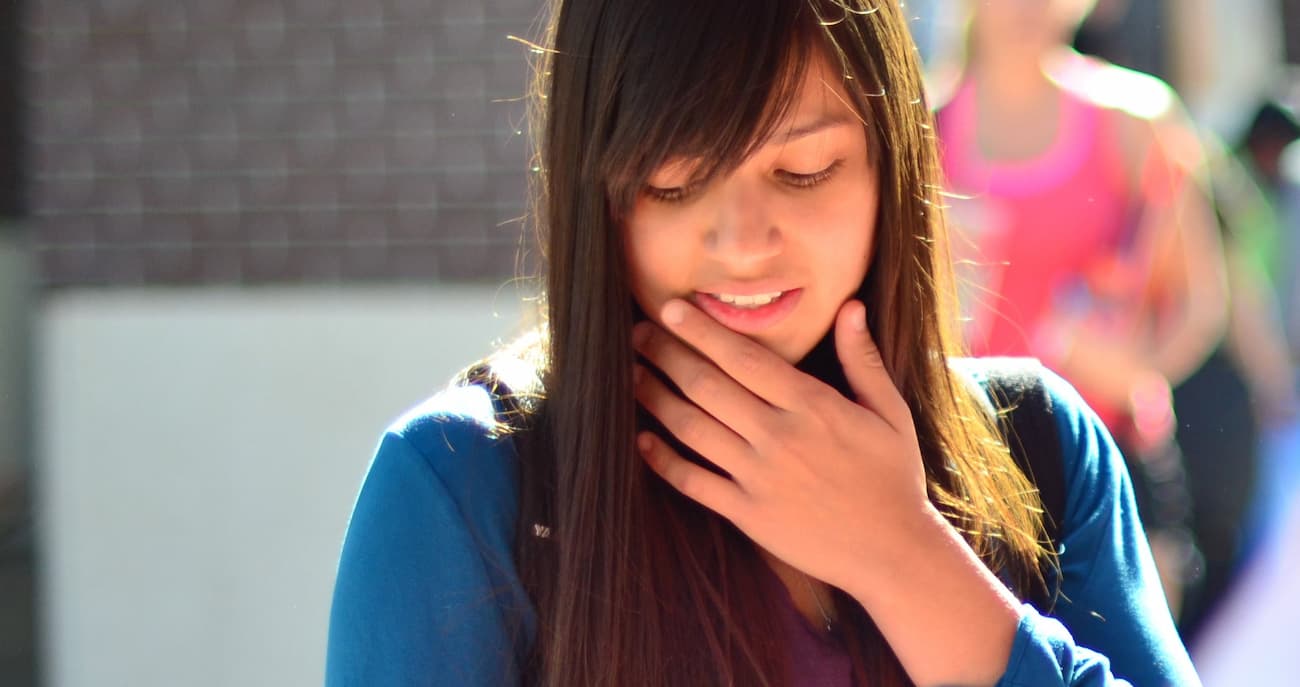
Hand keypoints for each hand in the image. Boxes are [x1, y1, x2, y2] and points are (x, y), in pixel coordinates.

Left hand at [632, 298, 933, 591]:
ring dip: (655, 397)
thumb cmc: (892, 477)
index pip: (743, 358)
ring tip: (632, 374)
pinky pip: (693, 482)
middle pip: (707, 385)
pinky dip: (663, 460)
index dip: (702, 331)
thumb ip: (862, 358)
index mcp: (811, 405)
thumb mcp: (890, 412)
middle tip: (638, 333)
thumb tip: (850, 305)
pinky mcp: (747, 513)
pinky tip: (642, 439)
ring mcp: (758, 476)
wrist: (892, 552)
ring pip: (692, 428)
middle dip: (667, 354)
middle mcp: (778, 436)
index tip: (672, 309)